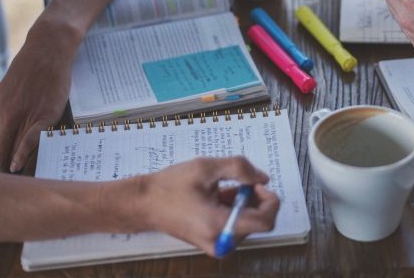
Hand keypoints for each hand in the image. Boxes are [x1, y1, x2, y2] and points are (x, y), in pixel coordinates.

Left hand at [0, 19, 78, 171]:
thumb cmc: (29, 73)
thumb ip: (3, 116)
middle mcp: (2, 116)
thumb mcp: (7, 94)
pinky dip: (22, 156)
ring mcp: (22, 115)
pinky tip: (21, 166)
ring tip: (14, 182)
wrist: (47, 51)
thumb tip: (4, 138)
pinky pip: (28, 140)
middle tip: (5, 185)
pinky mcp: (43, 114)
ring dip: (8, 170)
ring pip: (7, 151)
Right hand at [135, 156, 278, 256]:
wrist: (144, 204)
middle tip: (234, 182)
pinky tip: (217, 197)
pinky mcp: (214, 244)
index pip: (266, 221)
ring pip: (249, 222)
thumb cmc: (171, 185)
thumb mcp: (206, 167)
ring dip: (242, 202)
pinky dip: (234, 209)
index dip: (269, 199)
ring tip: (220, 190)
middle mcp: (222, 243)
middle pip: (258, 220)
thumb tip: (264, 178)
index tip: (255, 183)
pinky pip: (237, 226)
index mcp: (219, 226)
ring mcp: (218, 246)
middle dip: (253, 197)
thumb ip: (240, 169)